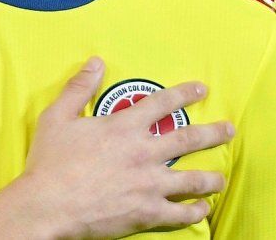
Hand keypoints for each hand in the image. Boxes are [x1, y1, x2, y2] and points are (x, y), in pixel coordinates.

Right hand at [13, 56, 233, 238]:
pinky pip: (180, 213)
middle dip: (213, 133)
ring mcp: (149, 184)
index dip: (184, 94)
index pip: (163, 103)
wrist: (47, 206)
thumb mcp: (57, 117)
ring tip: (221, 178)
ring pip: (192, 180)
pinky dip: (195, 211)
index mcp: (125, 127)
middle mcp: (144, 153)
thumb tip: (96, 62)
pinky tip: (202, 209)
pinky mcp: (146, 213)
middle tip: (229, 130)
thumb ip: (79, 88)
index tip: (202, 90)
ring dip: (211, 178)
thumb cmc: (49, 163)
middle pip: (188, 139)